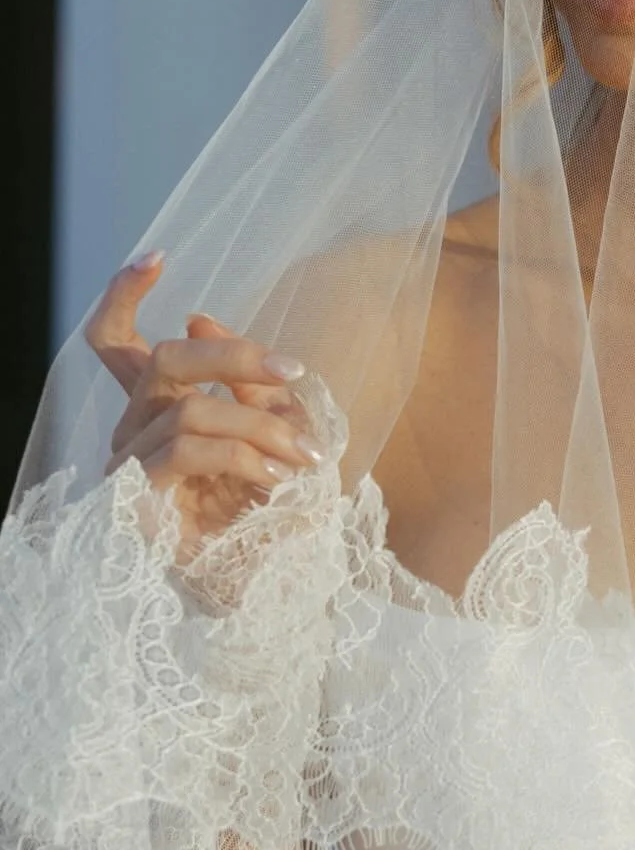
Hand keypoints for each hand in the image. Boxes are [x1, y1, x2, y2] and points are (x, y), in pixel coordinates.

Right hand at [85, 251, 324, 550]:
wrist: (251, 592)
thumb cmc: (253, 511)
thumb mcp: (264, 437)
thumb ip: (247, 388)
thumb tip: (207, 319)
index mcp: (154, 408)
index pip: (113, 341)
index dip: (122, 295)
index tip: (157, 257)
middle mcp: (132, 428)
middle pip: (164, 359)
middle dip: (234, 354)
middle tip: (293, 371)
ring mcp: (129, 463)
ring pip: (191, 409)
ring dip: (260, 426)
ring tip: (306, 455)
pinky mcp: (137, 497)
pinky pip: (190, 451)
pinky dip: (244, 457)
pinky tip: (277, 477)